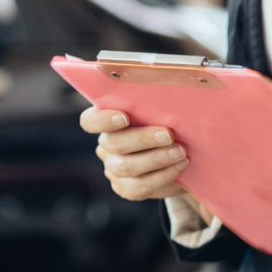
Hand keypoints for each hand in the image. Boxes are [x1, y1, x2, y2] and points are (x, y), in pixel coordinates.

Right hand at [79, 107, 214, 222]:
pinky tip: (180, 167)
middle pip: (113, 144)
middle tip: (169, 134)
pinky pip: (139, 188)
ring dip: (157, 159)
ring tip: (181, 152)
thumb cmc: (168, 121)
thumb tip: (181, 84)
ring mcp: (114, 169)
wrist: (180, 151)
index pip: (89, 120)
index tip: (124, 117)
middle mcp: (106, 146)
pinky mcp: (126, 188)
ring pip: (127, 168)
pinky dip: (163, 178)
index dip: (102, 119)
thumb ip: (159, 100)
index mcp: (107, 120)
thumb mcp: (163, 108)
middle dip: (143, 139)